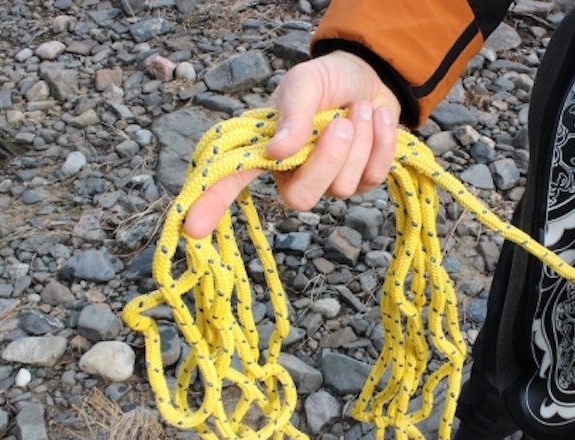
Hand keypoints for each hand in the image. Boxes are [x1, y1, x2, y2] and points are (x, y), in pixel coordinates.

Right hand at [184, 51, 400, 238]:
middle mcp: (292, 175)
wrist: (371, 76)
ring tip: (358, 110)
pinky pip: (372, 177)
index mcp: (266, 151)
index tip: (192, 228)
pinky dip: (382, 142)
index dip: (211, 205)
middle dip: (328, 158)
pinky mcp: (361, 183)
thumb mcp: (304, 82)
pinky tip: (377, 118)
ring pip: (342, 186)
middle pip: (301, 198)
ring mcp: (327, 184)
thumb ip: (292, 113)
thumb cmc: (327, 81)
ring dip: (360, 141)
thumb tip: (277, 152)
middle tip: (342, 120)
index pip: (232, 181)